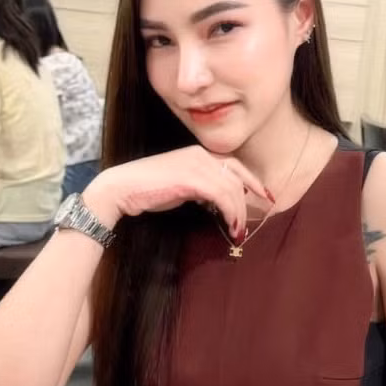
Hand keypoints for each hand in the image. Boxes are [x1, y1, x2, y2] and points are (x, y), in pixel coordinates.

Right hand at [83, 146, 271, 240]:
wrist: (122, 188)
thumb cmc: (147, 190)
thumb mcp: (179, 186)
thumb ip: (199, 188)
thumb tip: (214, 202)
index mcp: (198, 154)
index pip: (233, 165)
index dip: (251, 181)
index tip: (263, 196)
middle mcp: (201, 155)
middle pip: (236, 177)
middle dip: (248, 201)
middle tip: (249, 222)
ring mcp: (196, 164)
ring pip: (232, 188)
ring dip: (238, 212)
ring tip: (238, 232)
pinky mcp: (192, 178)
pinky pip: (222, 195)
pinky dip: (230, 212)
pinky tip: (230, 226)